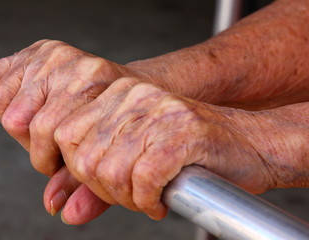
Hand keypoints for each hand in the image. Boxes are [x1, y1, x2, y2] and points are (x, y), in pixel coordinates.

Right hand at [0, 40, 146, 222]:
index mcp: (96, 82)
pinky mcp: (40, 49)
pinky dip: (4, 100)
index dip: (47, 161)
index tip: (58, 165)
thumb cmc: (122, 122)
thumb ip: (84, 186)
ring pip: (4, 104)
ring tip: (44, 128)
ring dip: (20, 126)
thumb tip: (55, 207)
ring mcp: (54, 54)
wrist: (134, 87)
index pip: (48, 133)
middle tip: (52, 148)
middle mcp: (73, 64)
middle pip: (21, 121)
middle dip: (35, 146)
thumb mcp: (109, 155)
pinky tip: (32, 107)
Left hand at [53, 78, 276, 219]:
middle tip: (131, 193)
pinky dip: (148, 200)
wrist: (246, 144)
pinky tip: (160, 199)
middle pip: (83, 158)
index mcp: (117, 93)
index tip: (106, 182)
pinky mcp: (183, 133)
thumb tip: (62, 211)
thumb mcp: (130, 156)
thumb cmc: (187, 152)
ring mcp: (160, 112)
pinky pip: (144, 179)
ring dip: (128, 198)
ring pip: (110, 171)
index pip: (64, 135)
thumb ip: (94, 180)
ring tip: (147, 194)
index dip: (79, 171)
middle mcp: (135, 95)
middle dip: (103, 189)